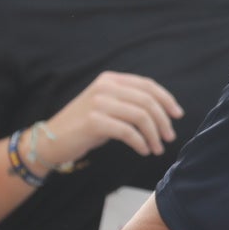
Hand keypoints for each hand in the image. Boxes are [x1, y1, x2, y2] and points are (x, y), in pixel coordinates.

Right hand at [41, 72, 184, 161]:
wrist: (51, 140)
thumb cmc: (83, 126)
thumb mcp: (107, 106)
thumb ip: (128, 102)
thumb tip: (162, 112)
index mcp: (110, 79)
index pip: (147, 85)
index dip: (166, 99)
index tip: (177, 115)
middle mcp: (105, 87)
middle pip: (147, 101)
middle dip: (163, 121)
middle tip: (169, 137)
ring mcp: (99, 103)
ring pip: (141, 116)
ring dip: (154, 135)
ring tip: (157, 148)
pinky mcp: (95, 121)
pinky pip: (128, 132)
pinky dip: (141, 142)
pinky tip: (143, 150)